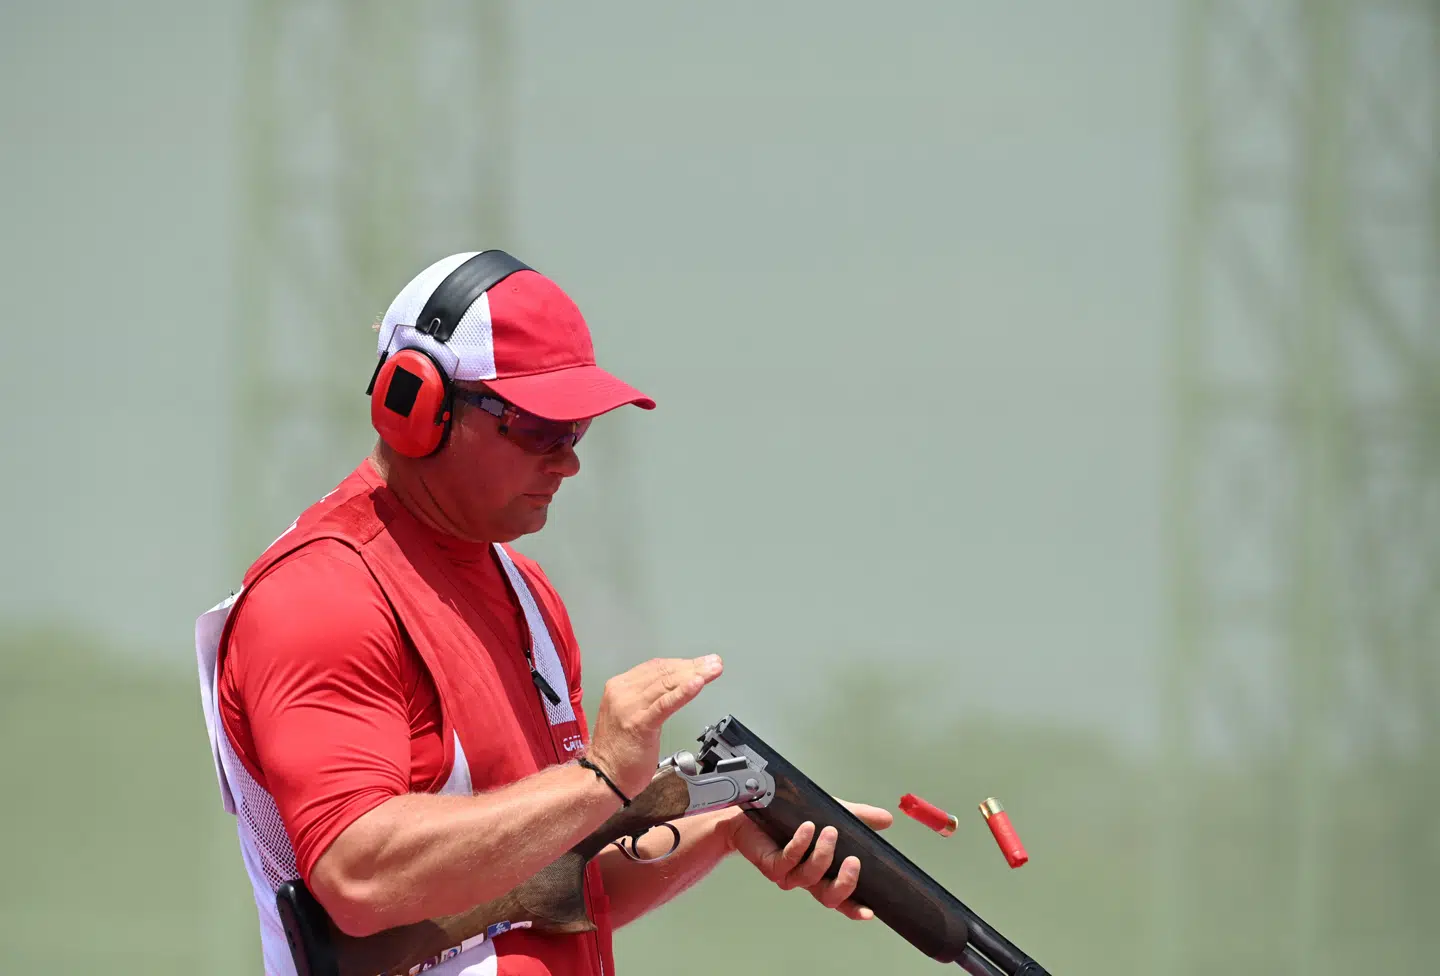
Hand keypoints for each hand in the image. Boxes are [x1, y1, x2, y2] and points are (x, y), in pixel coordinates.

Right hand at [587, 655, 723, 797]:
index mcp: (619, 687)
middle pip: (663, 672)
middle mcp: (622, 693)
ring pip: (667, 684)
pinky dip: (683, 693)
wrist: (603, 777)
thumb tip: (674, 686)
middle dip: (692, 666)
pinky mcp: (639, 724)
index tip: (700, 663)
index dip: (681, 663)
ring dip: (694, 675)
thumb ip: (647, 698)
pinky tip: (697, 684)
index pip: (655, 667)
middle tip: (713, 663)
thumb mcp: (630, 714)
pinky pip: (665, 704)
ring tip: (713, 670)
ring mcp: (630, 708)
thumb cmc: (618, 751)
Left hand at [723, 801, 894, 920]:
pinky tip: (807, 828)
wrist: (754, 808)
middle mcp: (805, 877)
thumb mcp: (833, 813)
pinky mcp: (770, 863)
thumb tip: (887, 819)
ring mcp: (787, 872)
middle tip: (853, 861)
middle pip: (828, 898)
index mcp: (822, 872)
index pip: (842, 898)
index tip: (869, 912)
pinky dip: (800, 844)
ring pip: (809, 876)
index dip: (855, 908)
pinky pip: (788, 860)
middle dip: (844, 883)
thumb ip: (860, 818)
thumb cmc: (791, 816)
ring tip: (828, 831)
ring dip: (822, 854)